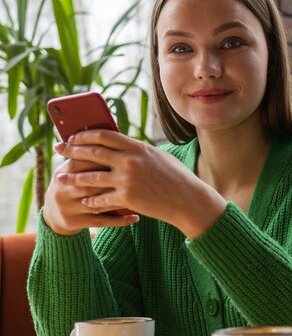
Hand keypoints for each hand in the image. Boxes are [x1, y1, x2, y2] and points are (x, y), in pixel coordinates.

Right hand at [43, 154, 138, 235]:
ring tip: (142, 196)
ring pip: (98, 201)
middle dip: (115, 177)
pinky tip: (135, 217)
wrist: (53, 215)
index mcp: (62, 171)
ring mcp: (68, 207)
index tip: (125, 155)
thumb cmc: (72, 185)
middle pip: (90, 180)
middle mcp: (62, 189)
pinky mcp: (76, 222)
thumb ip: (88, 157)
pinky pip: (102, 221)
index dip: (103, 157)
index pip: (82, 160)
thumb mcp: (72, 171)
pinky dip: (120, 220)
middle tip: (138, 175)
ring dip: (121, 199)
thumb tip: (112, 134)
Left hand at [53, 130, 226, 237]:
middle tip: (58, 150)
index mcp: (137, 147)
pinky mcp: (127, 198)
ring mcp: (127, 180)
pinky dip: (91, 200)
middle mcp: (130, 161)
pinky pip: (102, 199)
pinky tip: (84, 200)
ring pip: (92, 177)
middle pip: (93, 152)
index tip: (73, 136)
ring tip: (61, 178)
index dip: (85, 134)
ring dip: (73, 177)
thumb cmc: (175, 177)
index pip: (104, 135)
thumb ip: (136, 150)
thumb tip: (118, 143)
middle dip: (72, 151)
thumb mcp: (157, 156)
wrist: (188, 200)